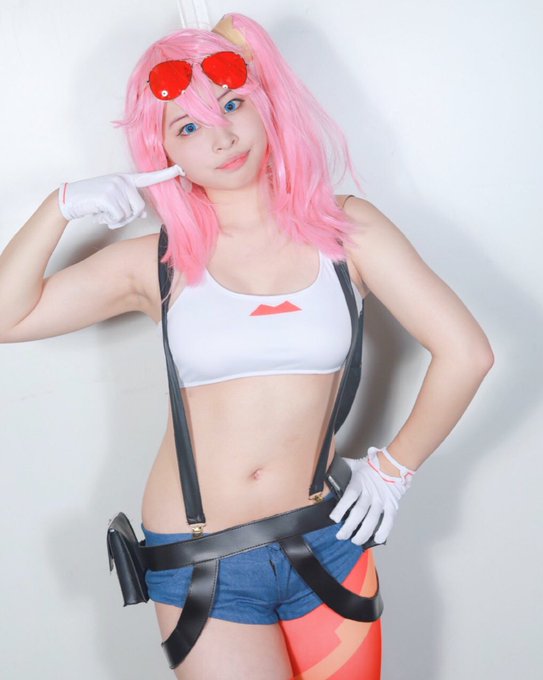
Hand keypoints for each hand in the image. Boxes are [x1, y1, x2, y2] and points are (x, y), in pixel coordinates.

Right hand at [57, 164, 183, 228]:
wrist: (70, 199)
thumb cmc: (93, 201)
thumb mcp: (113, 199)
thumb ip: (128, 203)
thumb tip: (142, 214)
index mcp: (126, 179)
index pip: (148, 177)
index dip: (165, 174)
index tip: (180, 169)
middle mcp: (122, 180)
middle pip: (139, 208)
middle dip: (127, 217)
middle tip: (112, 216)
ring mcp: (114, 186)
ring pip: (128, 214)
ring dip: (116, 220)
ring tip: (104, 213)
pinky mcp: (107, 195)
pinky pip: (117, 217)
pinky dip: (109, 220)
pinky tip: (99, 214)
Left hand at [329, 447, 413, 545]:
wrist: (392, 464)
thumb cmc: (370, 466)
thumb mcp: (352, 465)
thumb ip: (340, 469)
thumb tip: (323, 470)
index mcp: (359, 481)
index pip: (350, 495)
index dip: (341, 507)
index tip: (334, 518)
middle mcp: (370, 492)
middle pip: (360, 511)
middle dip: (349, 526)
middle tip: (341, 536)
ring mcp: (381, 499)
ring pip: (372, 519)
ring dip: (363, 532)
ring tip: (355, 541)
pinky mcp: (391, 505)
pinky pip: (389, 520)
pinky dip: (384, 530)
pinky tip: (377, 538)